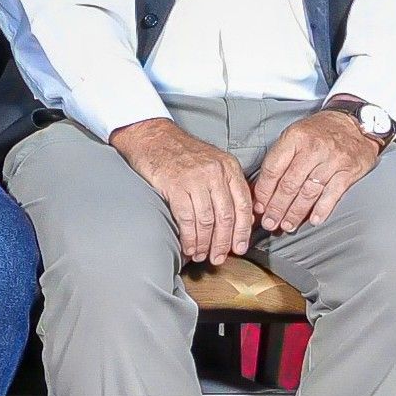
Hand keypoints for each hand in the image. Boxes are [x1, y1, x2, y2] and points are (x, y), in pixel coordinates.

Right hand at [109, 116, 255, 265]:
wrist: (151, 137)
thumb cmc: (180, 153)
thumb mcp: (212, 162)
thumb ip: (226, 185)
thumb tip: (239, 218)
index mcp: (229, 167)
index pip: (243, 204)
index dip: (242, 231)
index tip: (239, 247)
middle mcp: (215, 172)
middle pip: (226, 216)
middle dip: (223, 242)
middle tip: (219, 258)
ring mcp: (195, 178)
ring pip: (207, 220)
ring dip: (205, 243)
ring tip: (201, 255)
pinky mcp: (175, 185)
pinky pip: (187, 218)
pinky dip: (189, 237)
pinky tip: (188, 247)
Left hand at [251, 107, 383, 233]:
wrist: (354, 122)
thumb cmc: (320, 131)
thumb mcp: (295, 134)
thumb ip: (280, 159)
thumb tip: (261, 188)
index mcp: (295, 138)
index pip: (273, 169)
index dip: (264, 192)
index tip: (259, 206)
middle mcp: (313, 148)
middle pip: (289, 184)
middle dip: (277, 207)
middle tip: (270, 222)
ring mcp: (333, 160)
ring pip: (309, 192)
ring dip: (296, 212)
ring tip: (287, 224)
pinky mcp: (349, 170)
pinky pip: (333, 194)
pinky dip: (322, 209)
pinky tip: (314, 220)